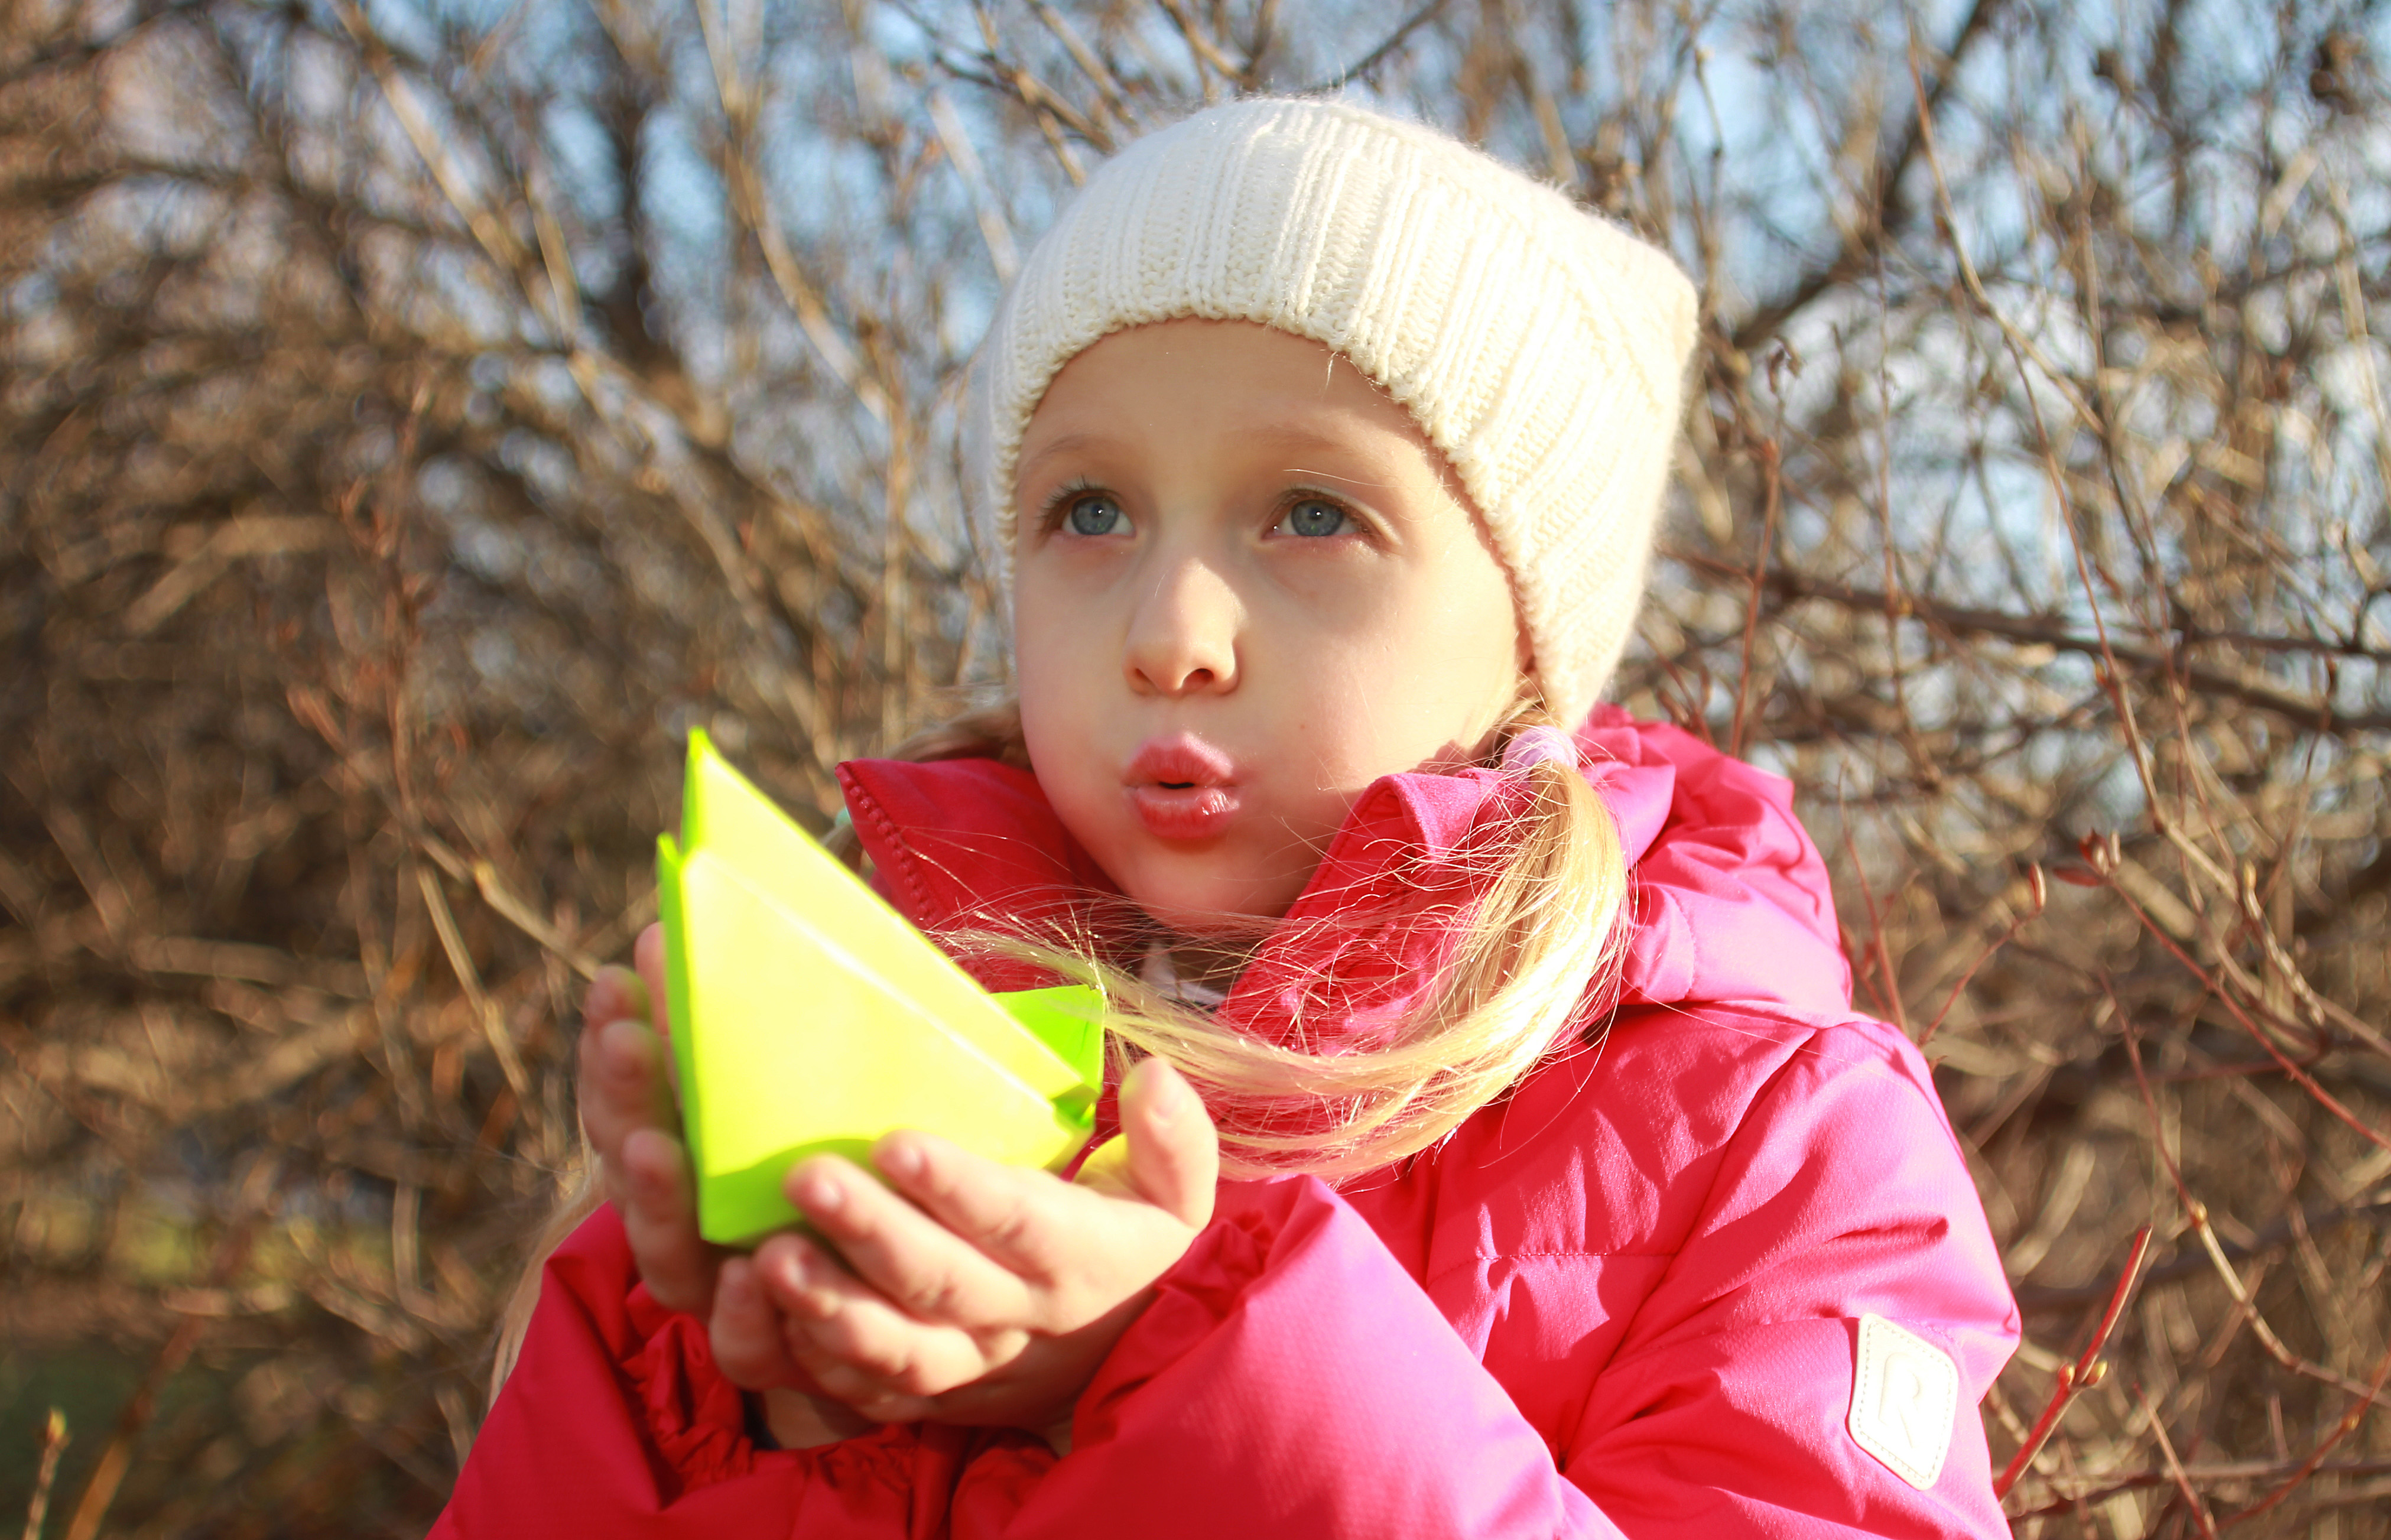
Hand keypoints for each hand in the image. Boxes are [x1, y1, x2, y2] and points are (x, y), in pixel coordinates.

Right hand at [577, 924, 878, 1447]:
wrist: (975, 1271)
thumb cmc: (899, 1148)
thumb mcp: (861, 1078)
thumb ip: (822, 1020)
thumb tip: (799, 900)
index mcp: (703, 1157)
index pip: (632, 1098)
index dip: (614, 1046)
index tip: (620, 977)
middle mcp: (701, 1230)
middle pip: (636, 1173)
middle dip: (624, 1102)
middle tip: (629, 1040)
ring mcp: (736, 1298)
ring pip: (676, 1263)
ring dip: (661, 1203)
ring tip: (660, 1147)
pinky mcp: (794, 1360)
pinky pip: (755, 1350)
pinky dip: (748, 1316)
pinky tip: (755, 1269)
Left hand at [707, 1056, 1217, 1441]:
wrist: (1121, 1361)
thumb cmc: (1132, 1249)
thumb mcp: (1175, 1196)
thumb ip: (1174, 1140)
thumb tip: (1154, 1077)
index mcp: (1076, 1258)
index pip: (1017, 1221)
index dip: (958, 1188)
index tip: (897, 1143)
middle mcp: (1018, 1318)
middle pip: (941, 1283)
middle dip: (871, 1232)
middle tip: (806, 1178)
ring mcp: (966, 1367)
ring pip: (894, 1350)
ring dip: (826, 1307)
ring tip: (768, 1257)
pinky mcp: (923, 1398)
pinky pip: (860, 1393)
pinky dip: (808, 1359)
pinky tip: (760, 1307)